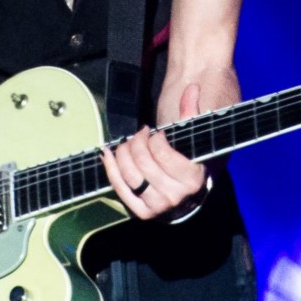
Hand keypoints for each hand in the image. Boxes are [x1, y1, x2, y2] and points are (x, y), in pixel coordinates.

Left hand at [101, 83, 207, 219]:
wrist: (186, 197)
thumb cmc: (188, 163)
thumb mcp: (192, 140)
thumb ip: (191, 114)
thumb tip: (192, 88)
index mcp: (191, 179)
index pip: (162, 152)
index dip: (154, 138)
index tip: (155, 134)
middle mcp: (174, 196)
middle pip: (143, 162)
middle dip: (137, 142)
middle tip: (139, 135)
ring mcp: (157, 207)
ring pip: (130, 174)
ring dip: (123, 153)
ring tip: (127, 143)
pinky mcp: (142, 212)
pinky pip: (120, 187)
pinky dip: (110, 168)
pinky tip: (108, 153)